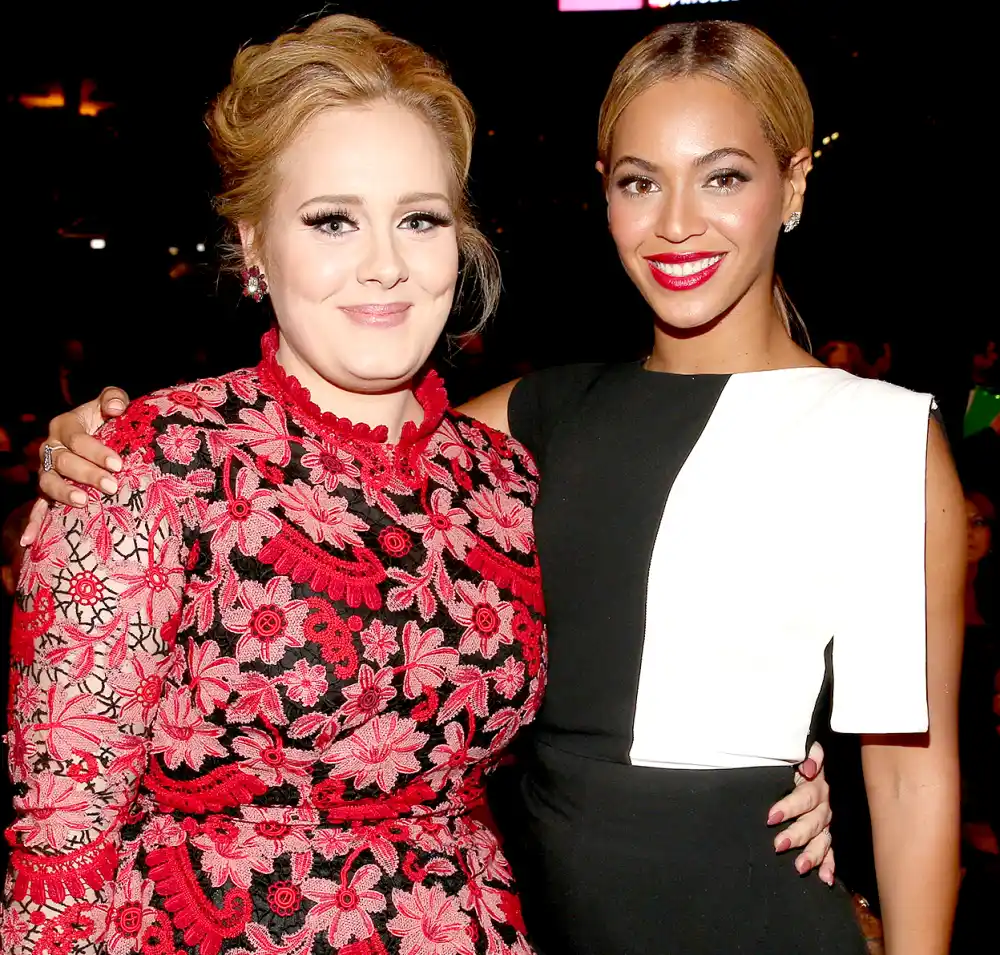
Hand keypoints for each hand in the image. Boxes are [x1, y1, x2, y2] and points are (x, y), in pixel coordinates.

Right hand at [20, 387, 129, 545]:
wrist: (96, 435)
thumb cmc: (106, 419)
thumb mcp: (111, 403)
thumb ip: (114, 398)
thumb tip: (114, 408)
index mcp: (64, 426)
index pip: (77, 439)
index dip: (95, 451)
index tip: (118, 463)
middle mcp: (51, 448)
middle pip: (64, 462)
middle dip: (87, 474)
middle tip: (111, 485)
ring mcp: (47, 471)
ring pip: (48, 482)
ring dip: (64, 493)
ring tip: (83, 502)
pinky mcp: (47, 490)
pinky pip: (37, 506)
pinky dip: (33, 523)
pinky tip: (30, 540)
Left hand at [767, 741, 835, 884]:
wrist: (813, 769)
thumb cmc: (801, 763)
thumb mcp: (804, 754)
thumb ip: (811, 756)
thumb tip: (810, 766)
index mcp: (816, 786)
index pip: (804, 798)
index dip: (789, 807)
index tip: (771, 817)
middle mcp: (825, 806)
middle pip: (813, 822)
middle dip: (797, 835)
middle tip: (778, 845)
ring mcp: (828, 822)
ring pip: (823, 840)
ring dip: (812, 855)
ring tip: (800, 868)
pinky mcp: (828, 834)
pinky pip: (832, 851)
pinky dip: (830, 866)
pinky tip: (825, 879)